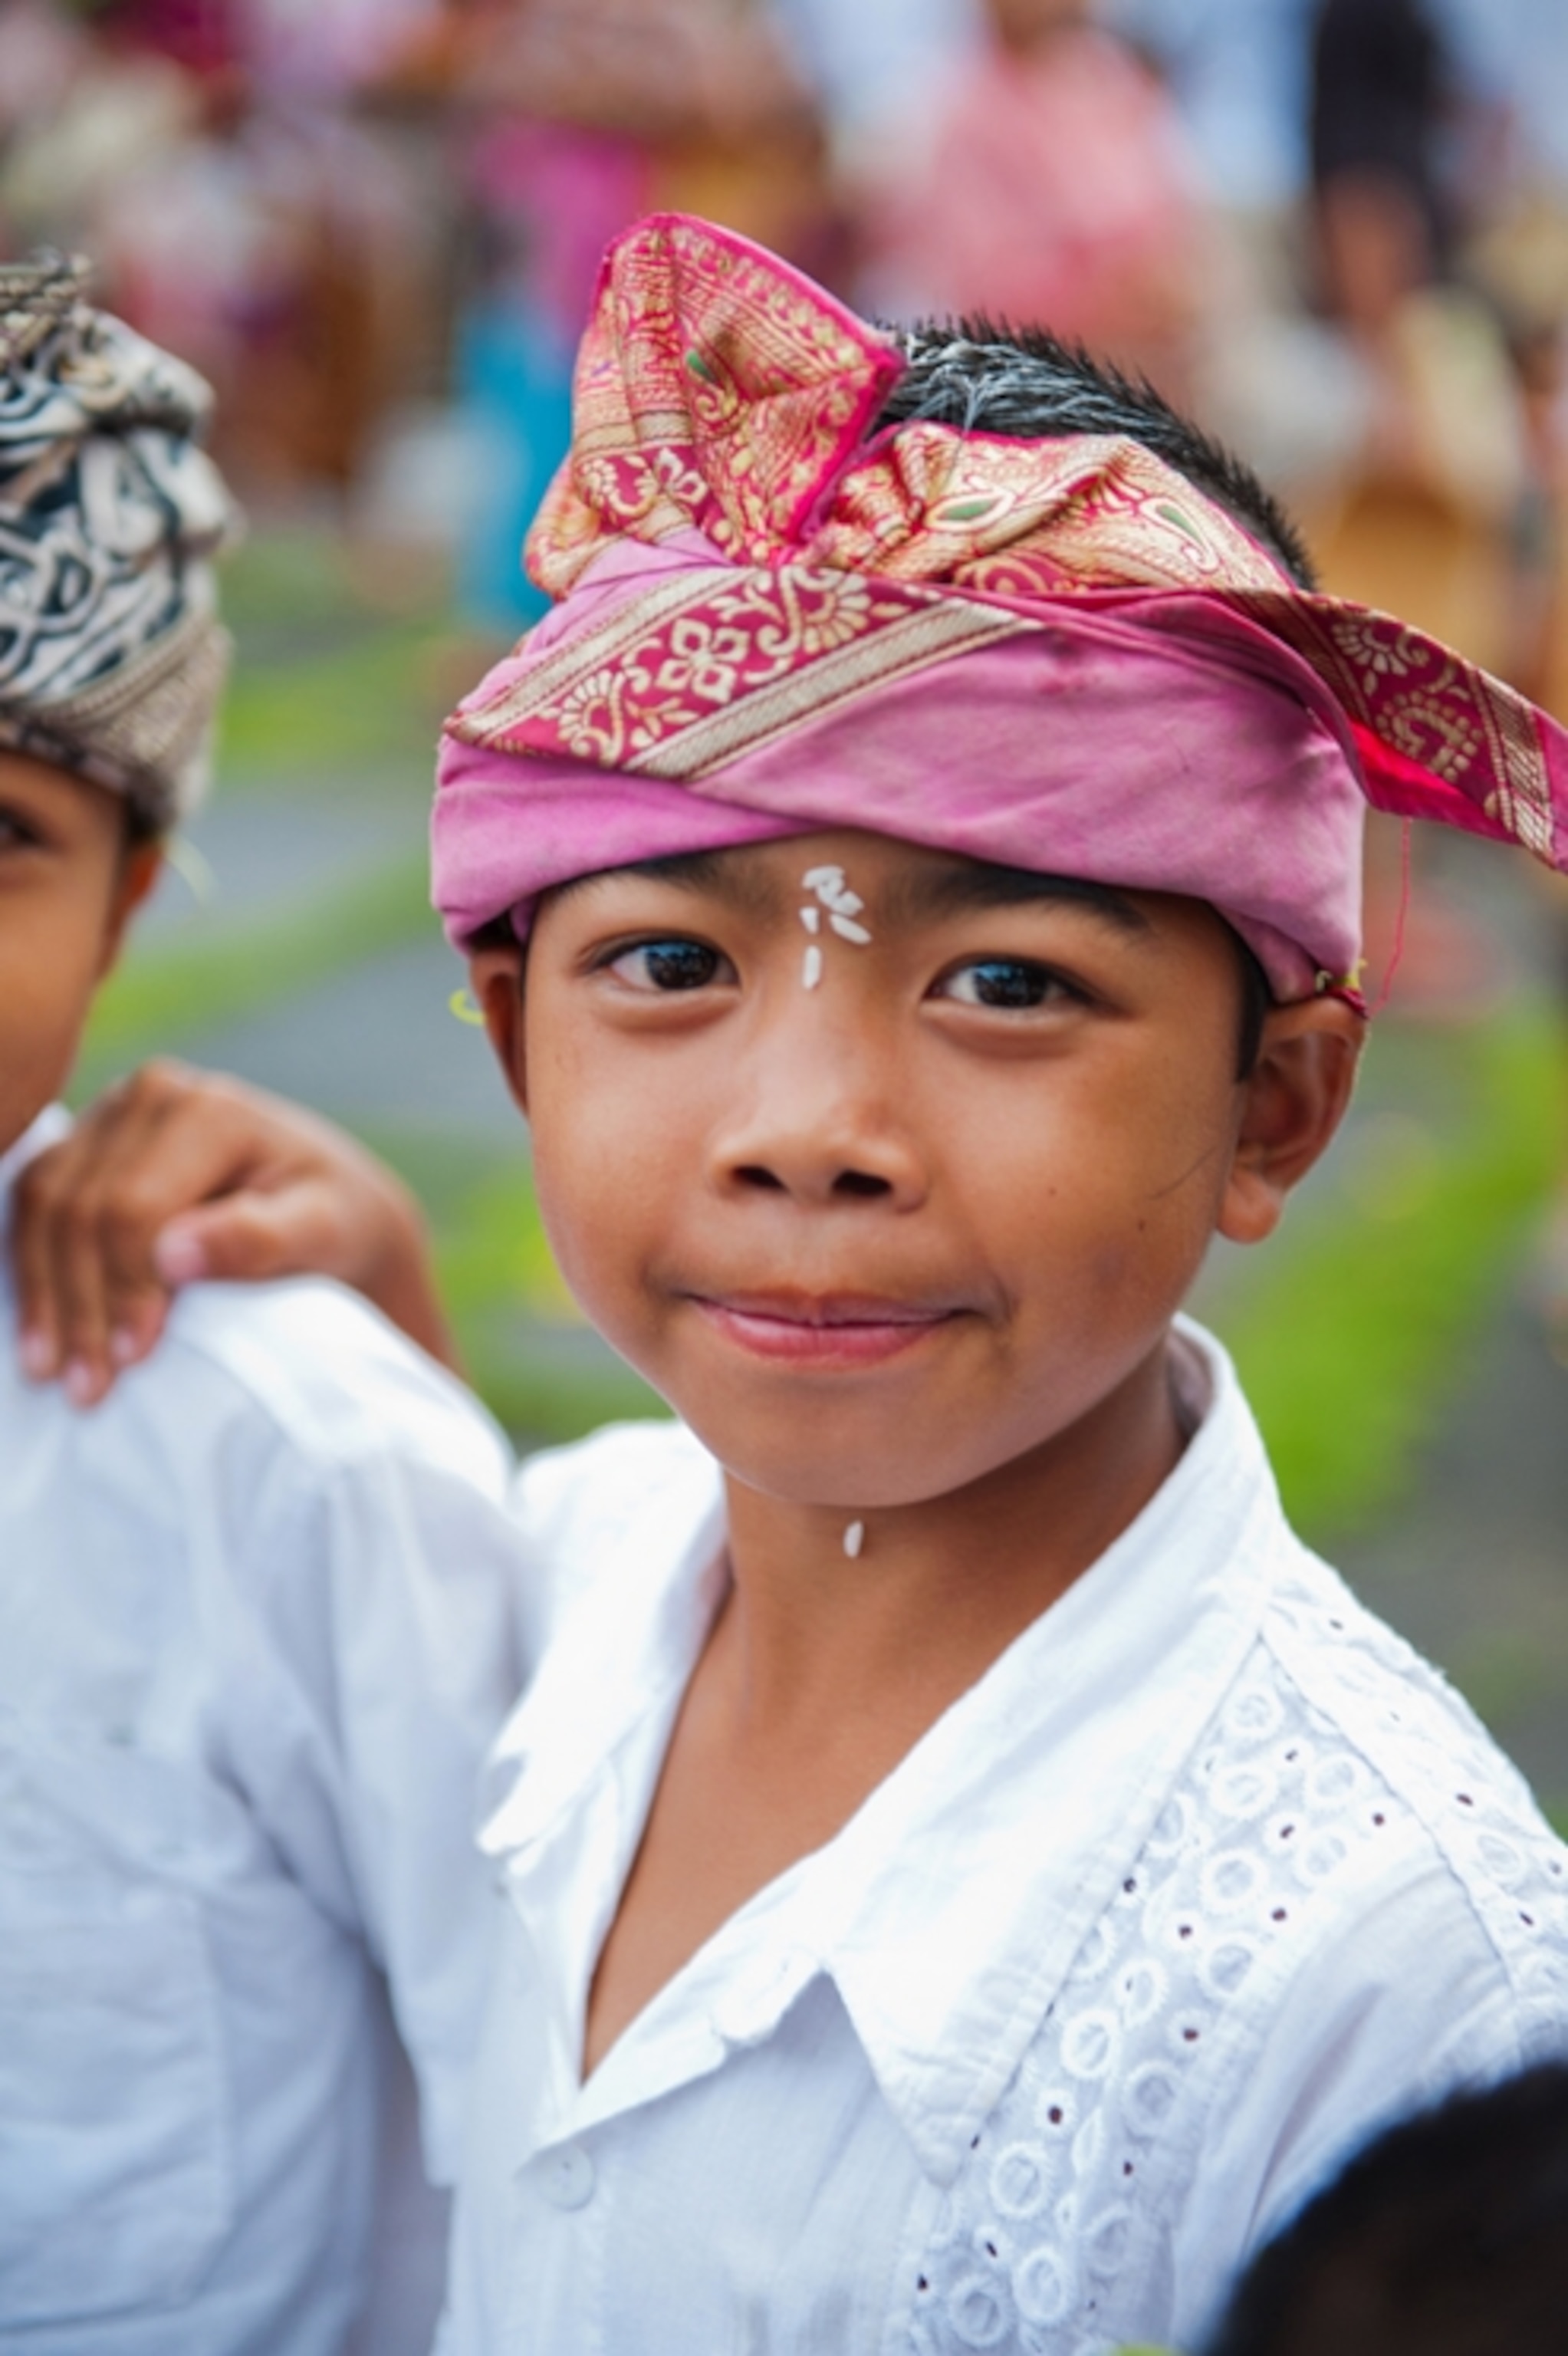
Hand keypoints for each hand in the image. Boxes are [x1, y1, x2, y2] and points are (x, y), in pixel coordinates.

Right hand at [13, 1062, 457, 1403]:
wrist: (329, 1206)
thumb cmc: (334, 1222)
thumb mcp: (323, 1231)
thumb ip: (258, 1239)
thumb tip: (173, 1257)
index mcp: (209, 1109)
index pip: (136, 1206)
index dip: (126, 1287)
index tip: (132, 1357)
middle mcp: (151, 1096)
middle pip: (82, 1208)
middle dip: (80, 1305)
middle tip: (86, 1388)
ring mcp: (111, 1114)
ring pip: (43, 1205)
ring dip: (44, 1295)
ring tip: (49, 1372)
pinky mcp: (87, 1144)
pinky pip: (34, 1204)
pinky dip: (32, 1271)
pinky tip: (39, 1330)